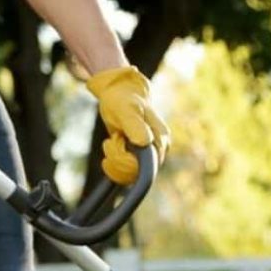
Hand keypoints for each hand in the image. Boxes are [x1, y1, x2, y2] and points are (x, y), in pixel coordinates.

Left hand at [86, 66, 170, 185]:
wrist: (119, 95)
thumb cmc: (124, 100)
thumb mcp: (127, 110)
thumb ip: (135, 125)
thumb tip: (145, 142)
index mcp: (160, 140)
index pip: (145, 167)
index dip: (125, 161)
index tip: (112, 143)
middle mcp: (157, 151)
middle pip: (135, 173)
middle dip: (117, 158)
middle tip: (112, 139)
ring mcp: (148, 156)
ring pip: (129, 175)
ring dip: (114, 160)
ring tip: (112, 140)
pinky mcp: (138, 159)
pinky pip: (125, 174)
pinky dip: (113, 164)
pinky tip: (110, 147)